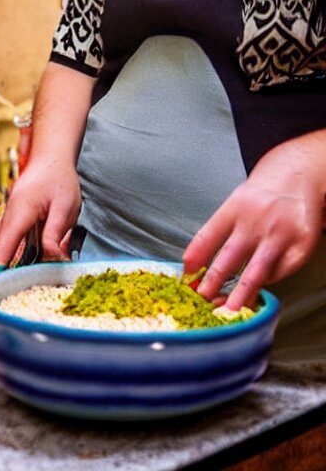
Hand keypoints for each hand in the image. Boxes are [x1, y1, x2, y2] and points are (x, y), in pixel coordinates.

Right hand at [0, 159, 80, 264]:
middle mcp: (11, 214)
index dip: (1, 260)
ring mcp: (10, 213)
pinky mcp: (14, 214)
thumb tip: (54, 256)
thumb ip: (56, 232)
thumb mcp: (65, 206)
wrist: (51, 156)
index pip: (9, 241)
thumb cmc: (60, 179)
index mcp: (23, 211)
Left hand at [183, 133, 325, 309]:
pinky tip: (256, 290)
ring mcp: (280, 234)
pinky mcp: (301, 246)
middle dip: (213, 281)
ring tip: (228, 311)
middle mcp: (255, 221)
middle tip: (201, 300)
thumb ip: (215, 233)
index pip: (207, 237)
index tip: (185, 280)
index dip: (194, 261)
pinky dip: (266, 283)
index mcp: (233, 209)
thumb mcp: (232, 204)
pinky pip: (280, 271)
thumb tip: (193, 267)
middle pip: (230, 256)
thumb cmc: (258, 196)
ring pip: (256, 270)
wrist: (298, 175)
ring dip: (240, 293)